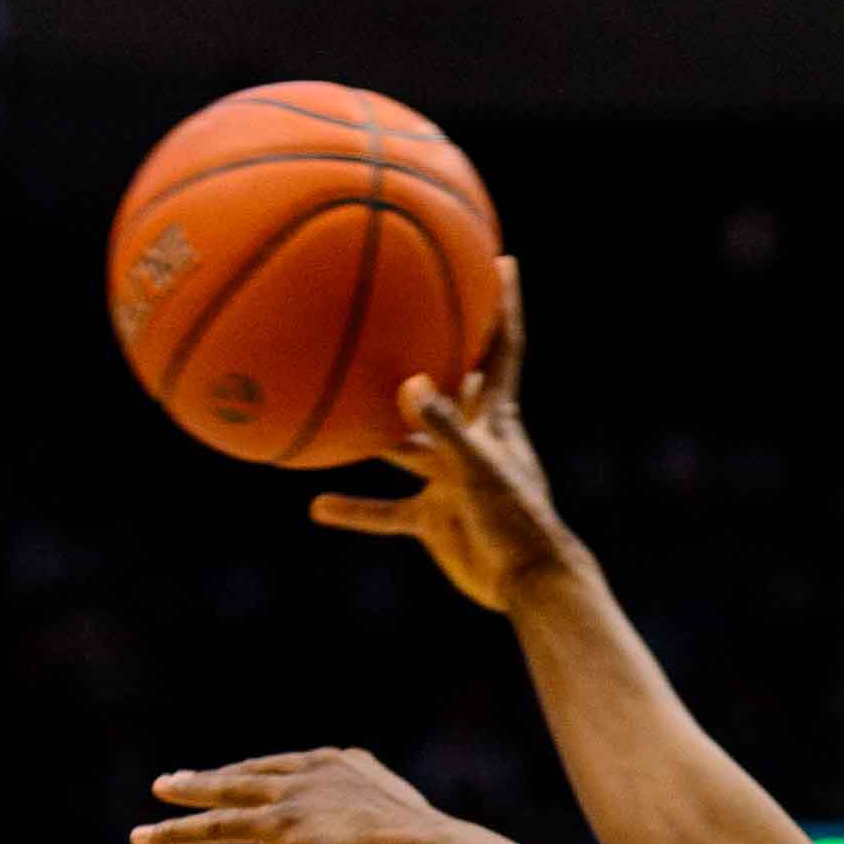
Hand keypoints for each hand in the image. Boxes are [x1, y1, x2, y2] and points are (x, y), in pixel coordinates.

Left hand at [130, 748, 451, 843]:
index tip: (251, 778)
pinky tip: (145, 836)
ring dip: (191, 792)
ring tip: (161, 791)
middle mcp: (319, 769)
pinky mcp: (277, 823)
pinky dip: (177, 831)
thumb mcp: (387, 838)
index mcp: (352, 765)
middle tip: (187, 774)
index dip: (270, 776)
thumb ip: (355, 836)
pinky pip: (216, 826)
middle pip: (256, 769)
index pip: (298, 769)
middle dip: (221, 773)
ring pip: (229, 790)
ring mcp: (295, 792)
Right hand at [310, 257, 574, 612]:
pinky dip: (355, 509)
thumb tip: (409, 383)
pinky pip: (384, 512)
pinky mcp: (434, 518)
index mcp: (494, 419)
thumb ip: (443, 427)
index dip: (503, 305)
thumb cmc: (515, 521)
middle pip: (447, 383)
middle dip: (428, 348)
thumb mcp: (478, 469)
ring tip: (331, 403)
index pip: (503, 348)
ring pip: (404, 445)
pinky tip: (317, 505)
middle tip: (396, 307)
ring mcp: (450, 478)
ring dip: (372, 431)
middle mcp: (471, 440)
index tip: (502, 259)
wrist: (527, 584)